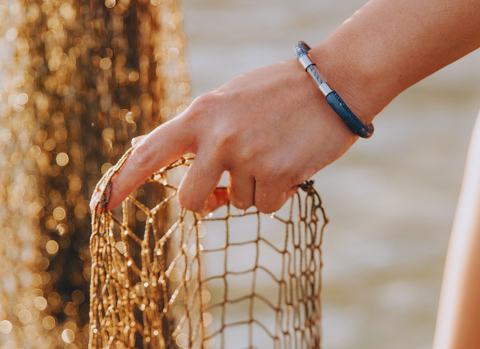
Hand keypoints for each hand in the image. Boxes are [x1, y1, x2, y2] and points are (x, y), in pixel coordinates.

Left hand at [90, 58, 357, 214]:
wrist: (333, 84)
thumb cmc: (276, 94)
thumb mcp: (227, 101)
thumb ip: (190, 128)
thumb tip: (142, 144)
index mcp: (201, 115)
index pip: (150, 152)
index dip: (123, 182)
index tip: (102, 205)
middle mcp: (218, 137)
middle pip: (191, 200)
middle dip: (207, 201)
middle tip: (222, 192)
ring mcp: (248, 157)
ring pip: (238, 203)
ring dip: (253, 188)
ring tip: (274, 155)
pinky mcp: (279, 175)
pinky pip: (266, 206)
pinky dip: (277, 193)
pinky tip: (291, 164)